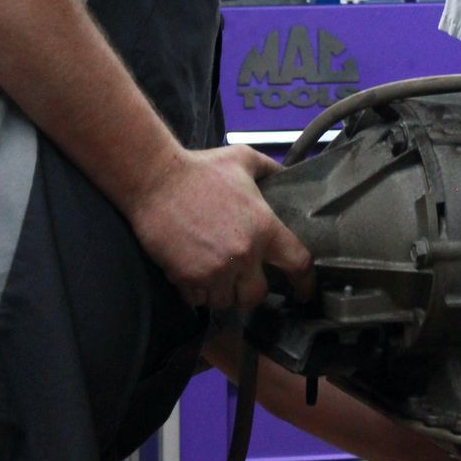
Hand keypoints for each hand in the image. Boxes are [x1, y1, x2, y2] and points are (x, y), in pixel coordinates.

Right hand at [125, 145, 315, 311]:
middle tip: (243, 284)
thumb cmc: (200, 167)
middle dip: (251, 293)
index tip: (304, 291)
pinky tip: (194, 277)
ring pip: (225, 301)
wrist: (156, 179)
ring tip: (216, 280)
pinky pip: (197, 299)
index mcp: (264, 228)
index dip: (305, 282)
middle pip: (257, 295)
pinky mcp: (187, 278)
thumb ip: (270, 169)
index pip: (298, 263)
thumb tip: (285, 174)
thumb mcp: (243, 159)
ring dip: (222, 294)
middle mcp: (244, 255)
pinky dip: (197, 293)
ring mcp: (215, 270)